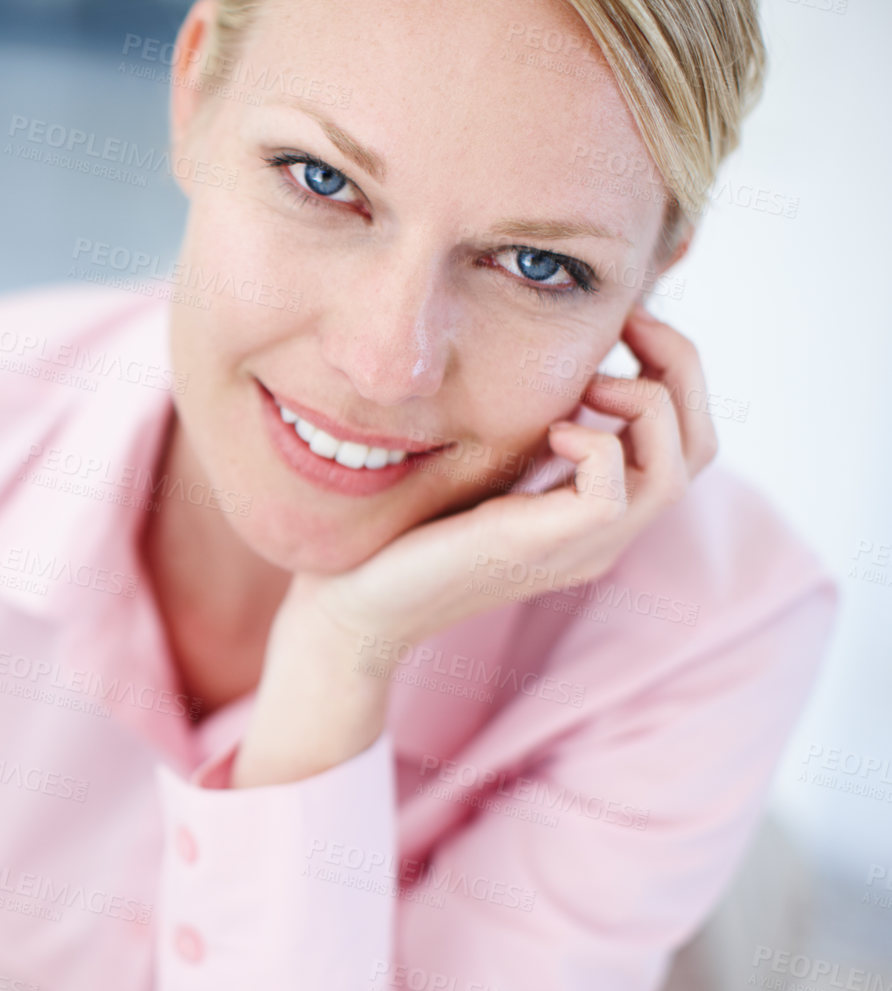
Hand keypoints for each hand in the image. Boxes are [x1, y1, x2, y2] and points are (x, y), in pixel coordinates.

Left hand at [232, 305, 718, 788]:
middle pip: (699, 448)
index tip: (626, 320)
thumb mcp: (491, 461)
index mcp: (599, 510)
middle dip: (680, 369)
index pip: (689, 439)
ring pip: (675, 470)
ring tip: (588, 381)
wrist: (359, 601)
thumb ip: (536, 423)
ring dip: (645, 402)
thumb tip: (562, 357)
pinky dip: (597, 443)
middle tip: (629, 323)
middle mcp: (605, 533)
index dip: (675, 368)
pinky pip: (613, 492)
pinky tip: (553, 429)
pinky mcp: (539, 547)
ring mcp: (580, 546)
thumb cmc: (411, 529)